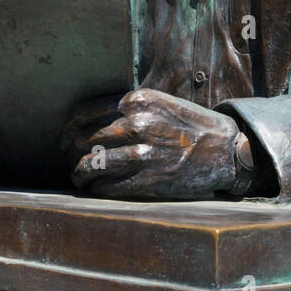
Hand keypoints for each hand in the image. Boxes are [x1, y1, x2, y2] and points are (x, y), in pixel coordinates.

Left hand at [60, 87, 250, 200]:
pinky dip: (96, 189)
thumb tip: (90, 123)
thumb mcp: (159, 103)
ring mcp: (141, 153)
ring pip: (91, 165)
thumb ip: (129, 108)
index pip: (84, 113)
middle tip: (71, 161)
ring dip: (79, 175)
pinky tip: (97, 189)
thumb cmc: (190, 125)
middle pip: (84, 140)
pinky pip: (107, 186)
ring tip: (78, 178)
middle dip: (72, 154)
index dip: (68, 129)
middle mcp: (136, 124)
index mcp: (136, 101)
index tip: (65, 139)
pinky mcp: (147, 180)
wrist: (224, 149)